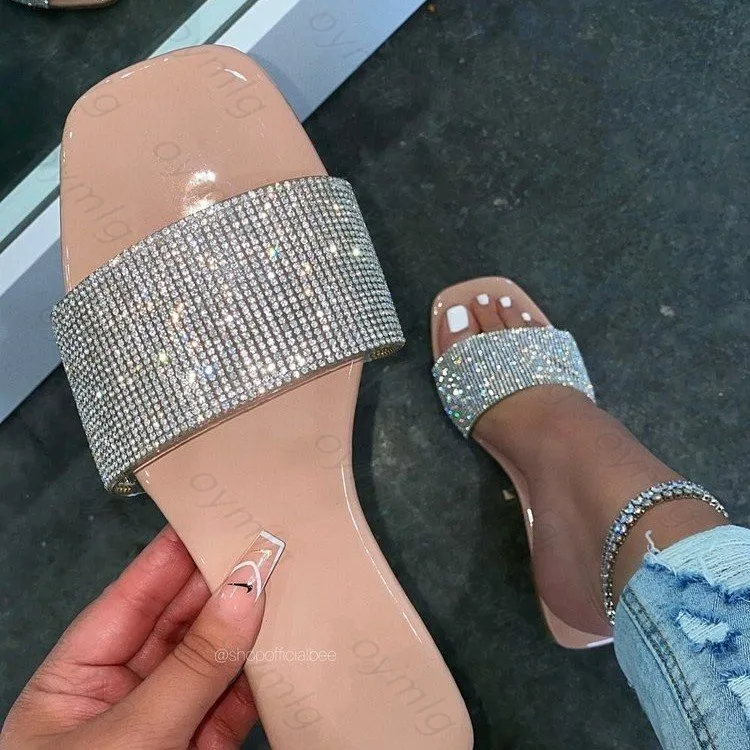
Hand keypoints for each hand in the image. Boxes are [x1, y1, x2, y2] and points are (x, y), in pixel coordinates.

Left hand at [0, 526, 265, 749]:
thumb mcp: (129, 736)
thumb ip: (192, 667)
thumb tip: (246, 591)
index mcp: (75, 679)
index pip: (131, 598)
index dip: (173, 554)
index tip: (215, 514)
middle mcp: (122, 694)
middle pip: (180, 622)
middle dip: (223, 583)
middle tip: (268, 543)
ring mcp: (167, 722)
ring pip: (215, 657)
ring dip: (252, 625)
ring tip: (291, 581)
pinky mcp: (206, 748)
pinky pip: (238, 699)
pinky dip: (267, 672)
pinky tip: (292, 640)